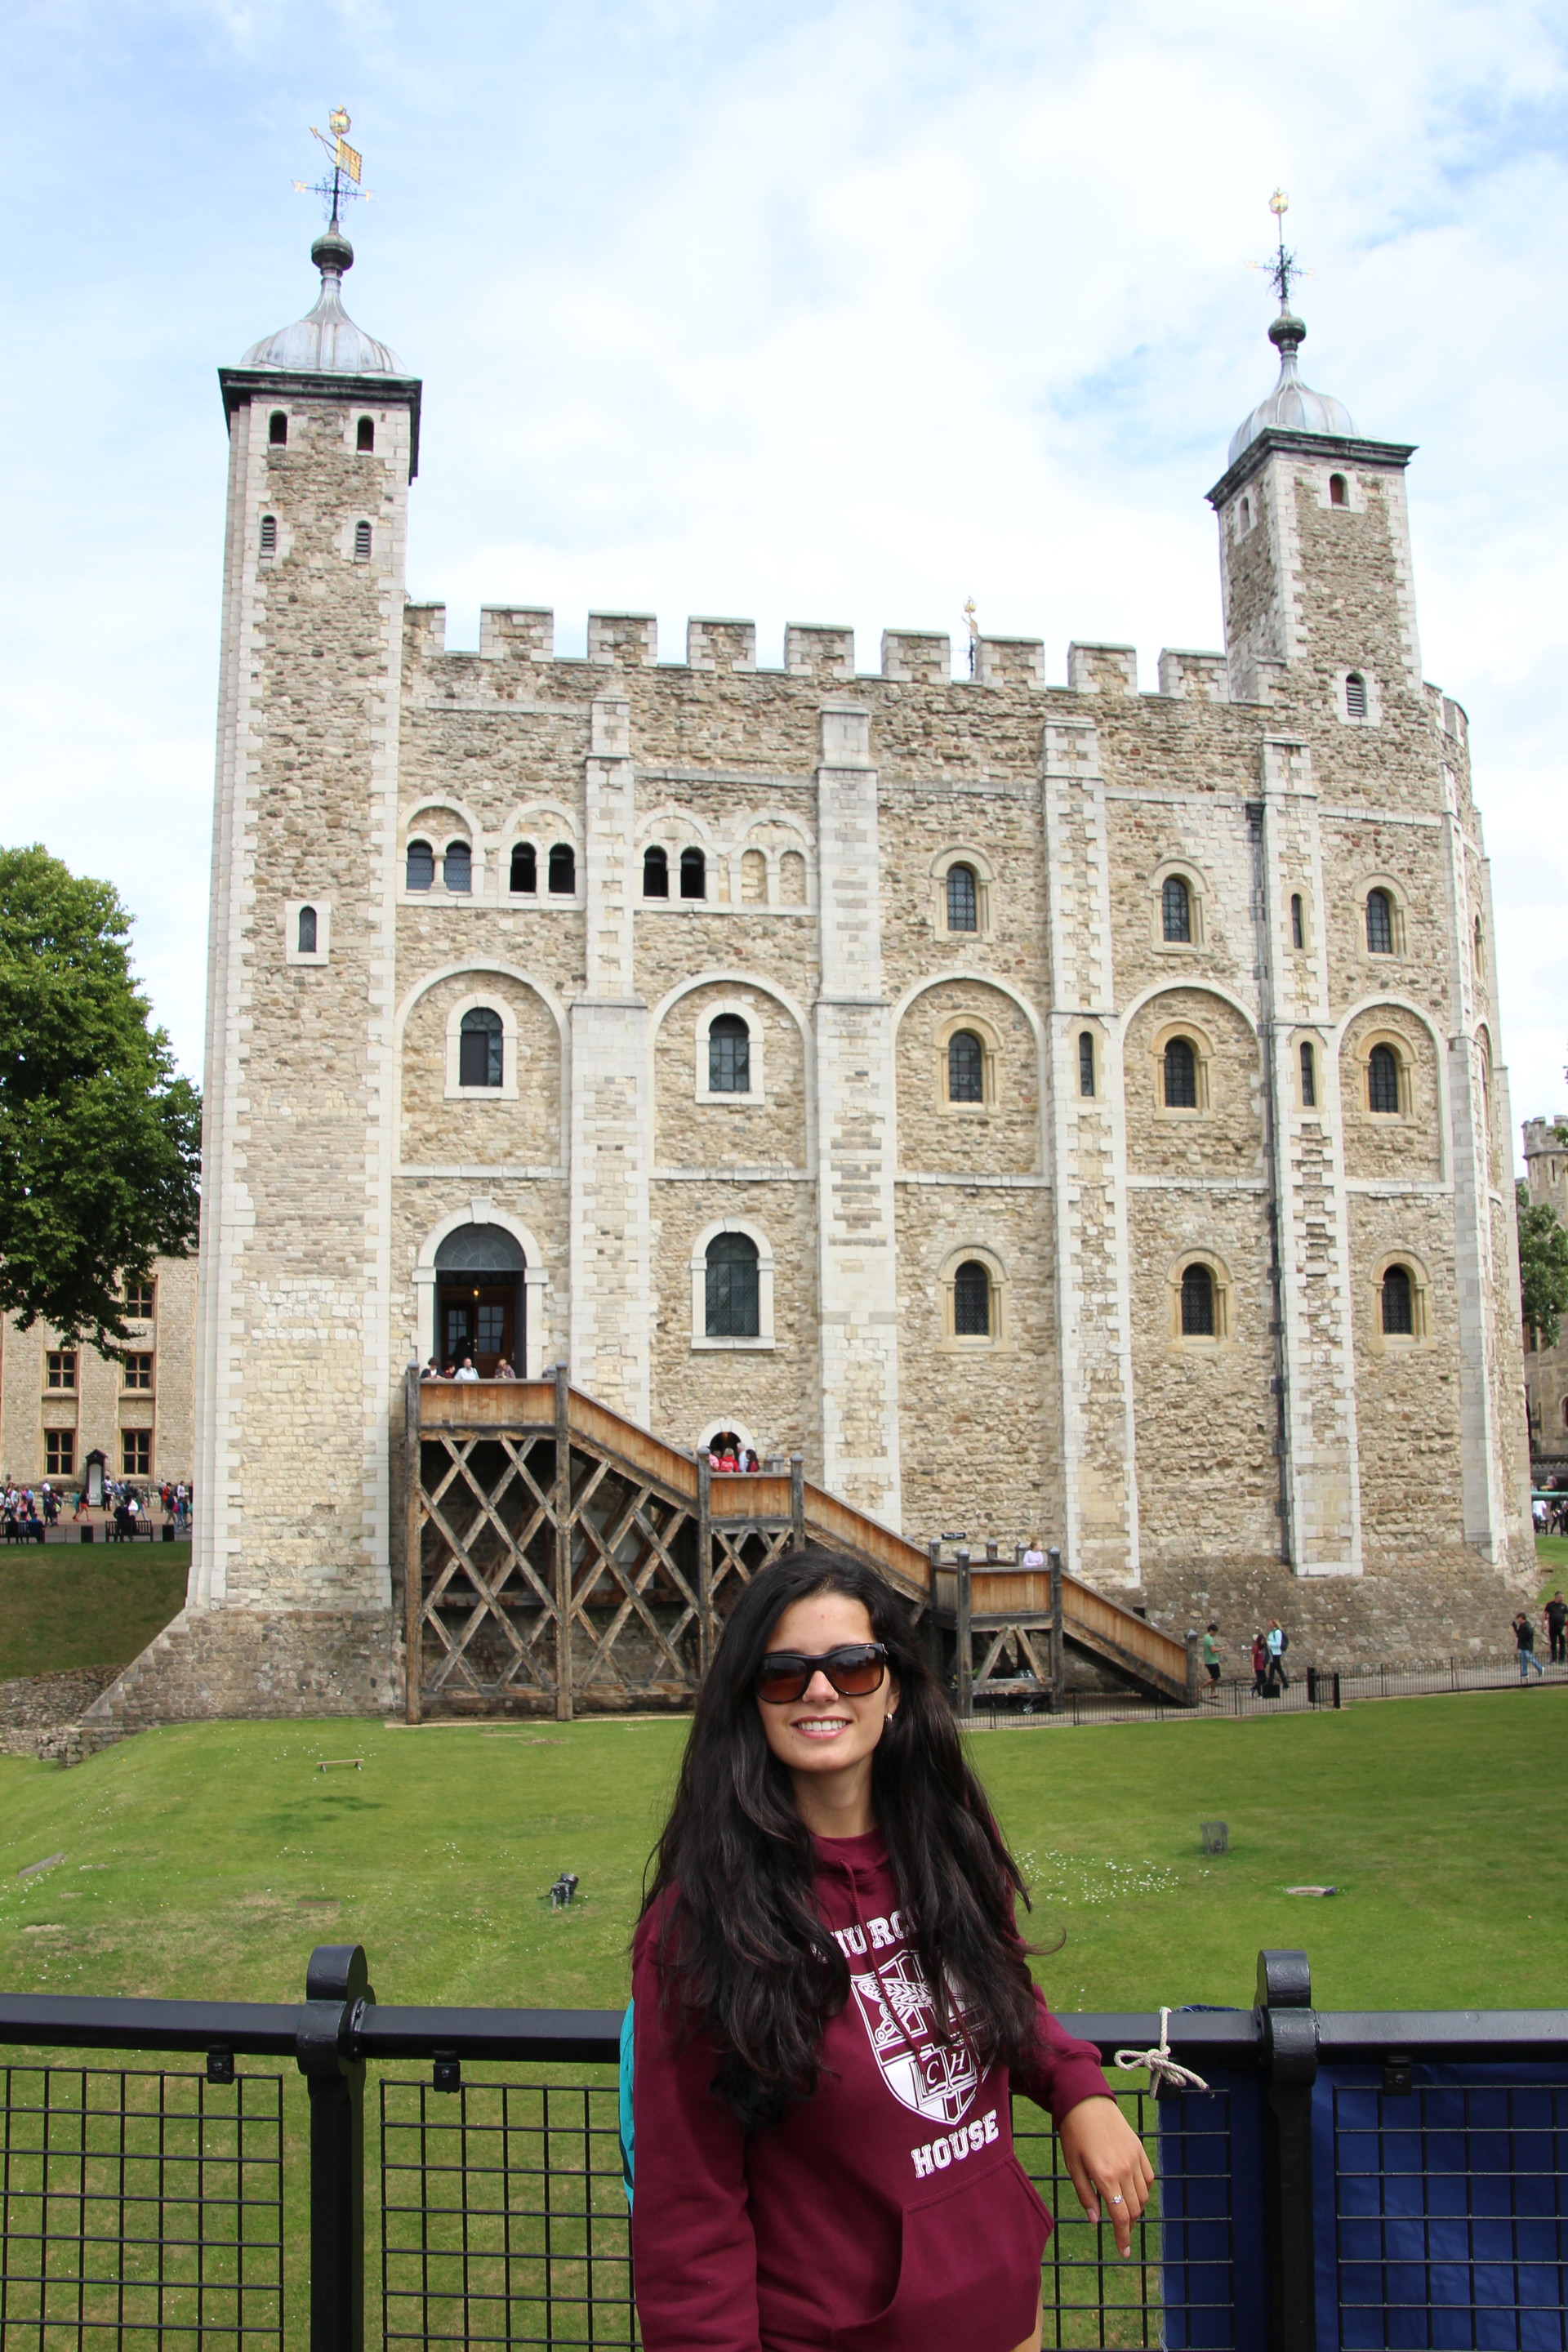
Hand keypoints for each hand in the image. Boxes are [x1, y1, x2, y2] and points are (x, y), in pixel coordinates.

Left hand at [1057, 2095, 1153, 2258]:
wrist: (1086, 2101)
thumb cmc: (1074, 2133)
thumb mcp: (1073, 2166)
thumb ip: (1085, 2195)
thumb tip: (1096, 2220)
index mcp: (1106, 2177)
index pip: (1120, 2217)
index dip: (1123, 2238)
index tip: (1123, 2252)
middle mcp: (1124, 2169)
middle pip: (1134, 2209)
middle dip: (1128, 2226)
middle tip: (1121, 2234)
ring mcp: (1134, 2158)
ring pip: (1143, 2196)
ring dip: (1136, 2210)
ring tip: (1125, 2214)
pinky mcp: (1139, 2149)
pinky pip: (1148, 2178)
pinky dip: (1144, 2191)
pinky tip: (1134, 2193)